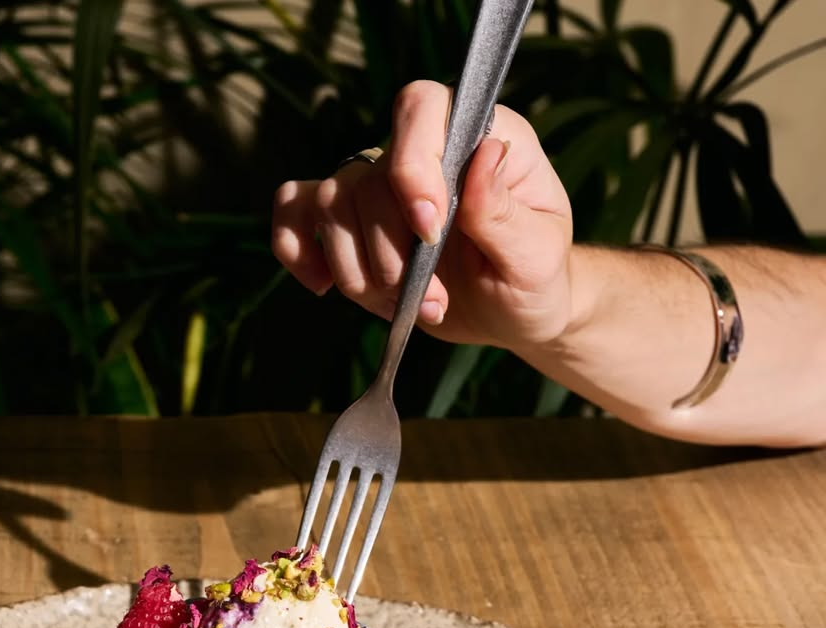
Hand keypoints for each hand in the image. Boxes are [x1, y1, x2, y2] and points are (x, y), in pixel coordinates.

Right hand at [272, 86, 573, 349]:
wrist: (512, 313)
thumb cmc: (534, 279)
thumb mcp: (537, 254)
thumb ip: (504, 211)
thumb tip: (486, 154)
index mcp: (475, 137)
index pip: (420, 108)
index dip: (411, 166)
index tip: (430, 230)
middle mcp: (420, 153)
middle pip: (367, 178)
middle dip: (391, 255)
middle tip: (434, 299)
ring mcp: (379, 189)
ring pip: (330, 206)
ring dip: (361, 273)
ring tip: (407, 306)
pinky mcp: (351, 227)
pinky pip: (295, 213)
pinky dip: (296, 248)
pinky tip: (321, 284)